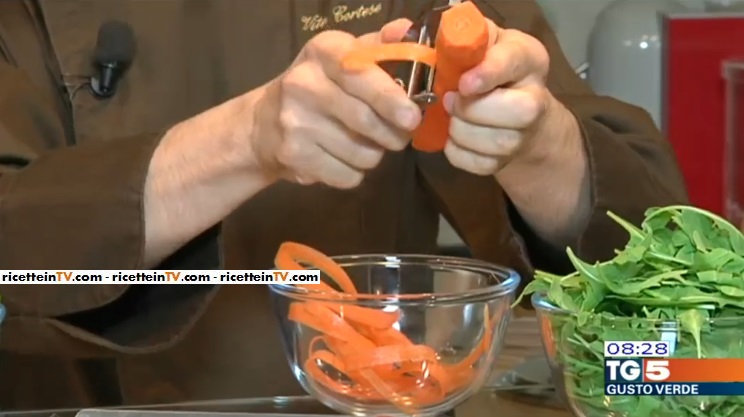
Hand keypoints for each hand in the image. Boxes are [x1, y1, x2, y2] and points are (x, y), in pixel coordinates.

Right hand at [250, 20, 421, 188]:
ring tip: (364, 144)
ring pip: (362, 153)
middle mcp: (304, 84)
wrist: (264, 123)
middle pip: (365, 120)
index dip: (389, 98)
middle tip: (399, 135)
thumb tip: (406, 30)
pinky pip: (347, 175)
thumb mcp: (344, 57)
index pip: (360, 73)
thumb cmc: (320, 87)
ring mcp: (296, 122)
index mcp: (323, 52)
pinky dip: (354, 173)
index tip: (411, 117)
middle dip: (393, 134)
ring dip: (374, 154)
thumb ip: (378, 47)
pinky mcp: (294, 156)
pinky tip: (343, 159)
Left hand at [442, 21, 573, 175]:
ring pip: (496, 143)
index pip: (514, 62)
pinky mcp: (507, 161)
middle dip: (473, 110)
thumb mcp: (484, 44)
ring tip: (451, 117)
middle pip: (517, 112)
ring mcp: (525, 135)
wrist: (510, 111)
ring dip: (461, 131)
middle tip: (450, 101)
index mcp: (529, 59)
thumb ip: (468, 43)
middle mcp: (536, 99)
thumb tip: (444, 48)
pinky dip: (457, 152)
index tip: (464, 83)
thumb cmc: (488, 68)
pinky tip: (453, 137)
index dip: (488, 73)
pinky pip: (479, 164)